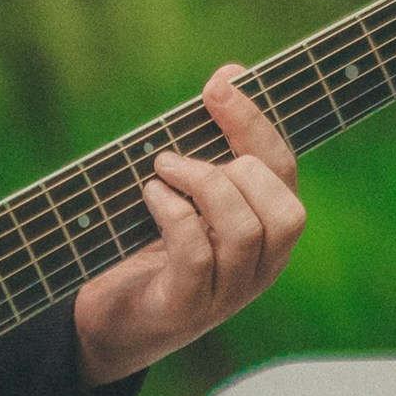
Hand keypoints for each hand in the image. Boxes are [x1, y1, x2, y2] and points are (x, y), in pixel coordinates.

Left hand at [72, 63, 305, 385]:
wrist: (110, 321)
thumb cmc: (150, 247)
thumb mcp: (187, 194)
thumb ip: (208, 143)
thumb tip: (230, 74)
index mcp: (266, 233)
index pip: (284, 173)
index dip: (255, 124)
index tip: (220, 84)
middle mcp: (259, 268)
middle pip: (285, 211)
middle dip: (237, 164)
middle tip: (178, 154)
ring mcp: (226, 295)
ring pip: (245, 233)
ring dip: (202, 186)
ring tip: (161, 169)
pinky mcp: (185, 309)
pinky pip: (197, 256)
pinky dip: (174, 215)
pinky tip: (150, 195)